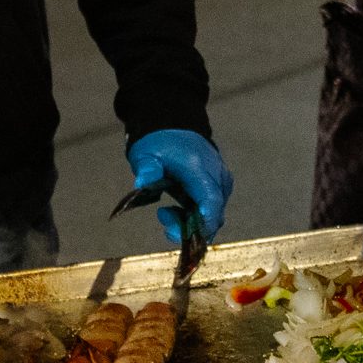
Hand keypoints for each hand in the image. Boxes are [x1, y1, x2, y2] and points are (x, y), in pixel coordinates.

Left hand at [128, 129, 232, 243]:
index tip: (194, 235)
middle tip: (164, 222)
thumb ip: (147, 169)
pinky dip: (194, 216)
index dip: (206, 220)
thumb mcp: (146, 154)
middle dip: (191, 228)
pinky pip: (211, 210)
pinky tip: (174, 210)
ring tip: (165, 212)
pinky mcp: (219, 187)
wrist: (174, 127)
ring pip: (213, 215)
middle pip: (213, 212)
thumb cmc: (160, 143)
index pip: (210, 199)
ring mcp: (220, 182)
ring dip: (190, 222)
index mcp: (199, 168)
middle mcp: (216, 176)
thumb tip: (142, 183)